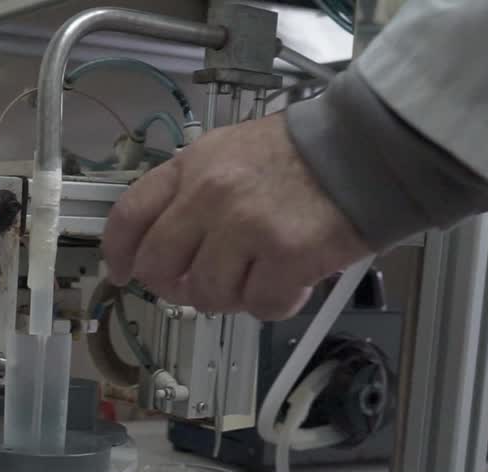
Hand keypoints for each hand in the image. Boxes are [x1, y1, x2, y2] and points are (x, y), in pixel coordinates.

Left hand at [101, 114, 370, 320]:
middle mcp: (209, 195)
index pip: (129, 216)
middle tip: (204, 285)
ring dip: (232, 296)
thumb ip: (192, 194)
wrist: (368, 149)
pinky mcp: (285, 255)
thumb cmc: (301, 156)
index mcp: (191, 167)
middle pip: (160, 267)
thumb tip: (166, 250)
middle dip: (177, 286)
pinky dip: (276, 303)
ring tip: (260, 275)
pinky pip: (259, 306)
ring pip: (207, 295)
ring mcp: (245, 226)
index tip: (123, 273)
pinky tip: (292, 282)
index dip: (120, 254)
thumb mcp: (230, 154)